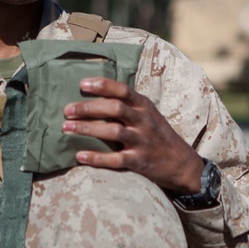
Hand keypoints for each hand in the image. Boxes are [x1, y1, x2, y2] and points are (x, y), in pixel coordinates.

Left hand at [63, 77, 204, 193]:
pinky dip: (96, 158)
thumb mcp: (148, 114)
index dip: (103, 85)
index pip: (123, 90)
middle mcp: (144, 121)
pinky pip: (116, 159)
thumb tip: (94, 96)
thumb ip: (128, 105)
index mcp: (144, 106)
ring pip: (113, 132)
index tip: (82, 84)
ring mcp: (143, 141)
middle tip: (67, 110)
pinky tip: (80, 155)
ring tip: (67, 128)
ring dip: (88, 129)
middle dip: (89, 108)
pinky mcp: (140, 162)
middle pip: (115, 109)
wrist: (181, 163)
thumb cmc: (157, 134)